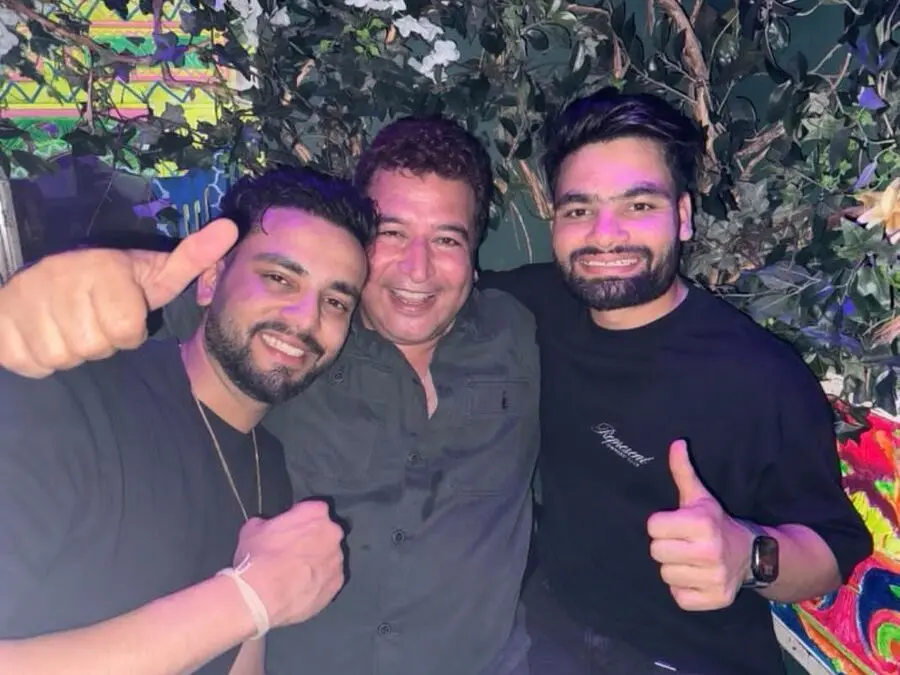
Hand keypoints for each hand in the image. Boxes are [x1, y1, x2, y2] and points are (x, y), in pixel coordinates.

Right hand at [0, 219, 237, 377]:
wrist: (40, 280)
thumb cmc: (110, 283)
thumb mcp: (153, 271)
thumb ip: (191, 257)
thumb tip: (231, 228)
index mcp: (101, 267)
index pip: (126, 331)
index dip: (129, 332)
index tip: (121, 312)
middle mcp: (59, 277)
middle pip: (94, 347)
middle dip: (100, 343)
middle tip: (92, 320)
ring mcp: (23, 299)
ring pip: (61, 357)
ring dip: (71, 352)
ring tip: (68, 326)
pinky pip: (29, 364)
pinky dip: (37, 359)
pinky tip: (42, 335)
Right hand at [232, 500, 345, 627]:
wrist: (262, 596)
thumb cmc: (259, 558)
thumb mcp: (252, 529)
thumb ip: (265, 522)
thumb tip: (263, 525)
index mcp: (315, 513)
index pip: (313, 509)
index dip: (300, 518)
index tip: (289, 529)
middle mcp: (332, 533)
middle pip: (325, 532)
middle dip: (312, 539)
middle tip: (292, 552)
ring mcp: (337, 559)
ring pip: (329, 556)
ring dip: (317, 561)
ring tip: (296, 573)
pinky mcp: (337, 583)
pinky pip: (330, 578)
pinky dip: (319, 581)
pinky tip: (302, 587)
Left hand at [646, 440, 752, 610]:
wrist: (752, 554)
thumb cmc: (716, 523)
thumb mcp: (699, 496)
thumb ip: (683, 471)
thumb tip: (676, 443)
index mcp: (701, 523)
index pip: (652, 527)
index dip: (661, 524)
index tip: (676, 525)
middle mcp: (709, 551)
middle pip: (656, 552)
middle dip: (666, 546)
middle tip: (682, 543)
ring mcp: (714, 578)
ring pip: (666, 575)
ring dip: (675, 569)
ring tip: (690, 560)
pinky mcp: (716, 599)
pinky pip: (679, 597)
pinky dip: (685, 590)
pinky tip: (696, 577)